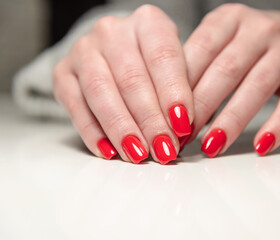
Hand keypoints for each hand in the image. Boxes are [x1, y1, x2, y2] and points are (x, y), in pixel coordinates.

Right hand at [53, 5, 192, 163]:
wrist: (116, 54)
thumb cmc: (154, 65)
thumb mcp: (177, 66)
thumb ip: (182, 92)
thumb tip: (182, 130)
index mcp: (148, 22)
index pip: (163, 57)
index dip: (174, 94)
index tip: (182, 126)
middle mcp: (112, 31)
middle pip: (132, 79)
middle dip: (150, 120)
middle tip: (164, 149)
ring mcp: (84, 50)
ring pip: (101, 93)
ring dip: (122, 129)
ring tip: (138, 154)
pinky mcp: (63, 73)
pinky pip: (76, 106)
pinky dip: (93, 132)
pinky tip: (109, 151)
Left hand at [183, 4, 279, 156]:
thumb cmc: (251, 45)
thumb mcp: (223, 41)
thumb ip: (198, 65)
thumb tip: (168, 108)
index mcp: (229, 19)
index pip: (199, 52)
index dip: (179, 88)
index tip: (165, 118)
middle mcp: (259, 29)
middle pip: (225, 72)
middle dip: (200, 108)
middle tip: (183, 137)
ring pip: (256, 88)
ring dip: (231, 121)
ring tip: (212, 146)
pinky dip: (278, 126)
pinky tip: (261, 146)